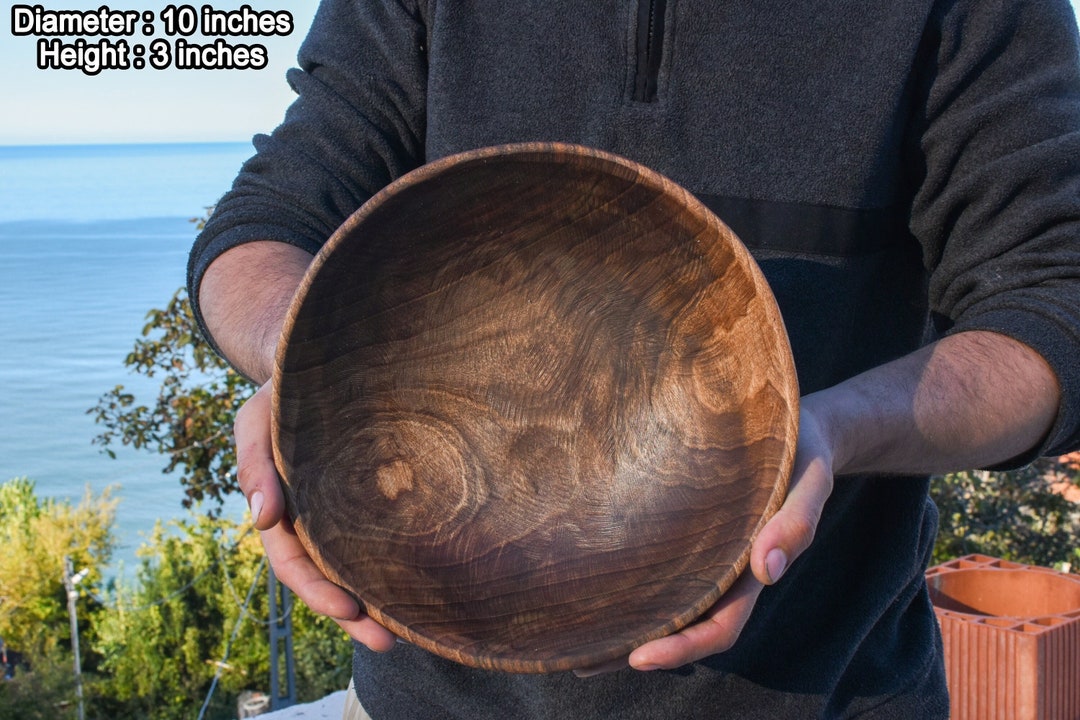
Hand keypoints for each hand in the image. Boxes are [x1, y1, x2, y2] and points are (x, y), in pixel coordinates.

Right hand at [235, 382, 397, 651]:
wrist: (326, 358)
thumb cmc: (285, 392)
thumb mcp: (257, 419)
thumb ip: (254, 464)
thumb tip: (261, 521)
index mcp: (283, 506)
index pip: (294, 561)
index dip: (316, 590)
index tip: (348, 608)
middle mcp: (314, 516)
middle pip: (330, 577)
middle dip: (355, 614)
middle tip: (388, 641)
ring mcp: (345, 508)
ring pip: (360, 564)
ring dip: (380, 600)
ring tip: (412, 631)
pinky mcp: (376, 495)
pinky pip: (386, 534)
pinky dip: (399, 562)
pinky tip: (426, 583)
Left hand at [578, 403, 835, 674]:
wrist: (801, 429)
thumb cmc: (802, 454)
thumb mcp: (810, 483)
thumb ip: (796, 523)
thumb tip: (767, 571)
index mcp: (751, 572)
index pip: (718, 627)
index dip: (681, 648)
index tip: (639, 658)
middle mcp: (722, 571)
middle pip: (678, 624)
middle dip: (634, 647)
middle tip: (579, 664)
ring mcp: (703, 551)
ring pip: (661, 599)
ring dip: (623, 621)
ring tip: (569, 636)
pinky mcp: (685, 526)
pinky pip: (655, 560)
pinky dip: (626, 577)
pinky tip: (588, 575)